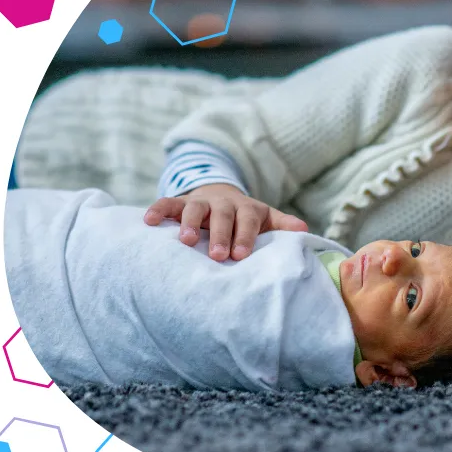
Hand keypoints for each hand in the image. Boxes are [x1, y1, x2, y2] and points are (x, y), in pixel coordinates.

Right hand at [144, 183, 308, 261]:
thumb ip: (282, 225)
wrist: (220, 194)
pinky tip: (147, 222)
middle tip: (218, 255)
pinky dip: (157, 210)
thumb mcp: (265, 218)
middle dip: (220, 234)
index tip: (241, 256)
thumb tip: (304, 231)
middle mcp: (223, 203)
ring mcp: (200, 202)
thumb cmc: (245, 217)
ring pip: (194, 208)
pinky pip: (166, 203)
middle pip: (222, 215)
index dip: (245, 236)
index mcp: (246, 209)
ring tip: (185, 241)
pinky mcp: (179, 202)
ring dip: (189, 223)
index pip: (248, 220)